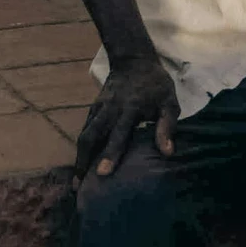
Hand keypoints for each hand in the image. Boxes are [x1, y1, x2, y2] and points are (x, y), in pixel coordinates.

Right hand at [74, 58, 178, 178]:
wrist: (133, 60)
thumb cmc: (156, 85)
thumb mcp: (169, 103)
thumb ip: (167, 127)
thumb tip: (168, 153)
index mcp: (129, 109)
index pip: (118, 134)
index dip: (110, 154)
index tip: (102, 173)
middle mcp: (109, 110)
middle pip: (90, 137)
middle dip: (83, 161)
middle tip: (77, 186)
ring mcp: (98, 109)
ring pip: (84, 135)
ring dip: (79, 157)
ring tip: (75, 181)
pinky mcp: (93, 108)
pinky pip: (85, 129)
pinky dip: (82, 147)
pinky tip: (80, 163)